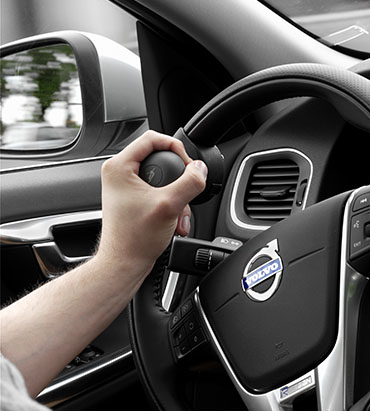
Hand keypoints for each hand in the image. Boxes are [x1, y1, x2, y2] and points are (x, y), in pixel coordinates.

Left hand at [97, 130, 206, 276]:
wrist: (125, 264)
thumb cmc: (134, 239)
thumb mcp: (169, 205)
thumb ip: (189, 183)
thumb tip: (201, 169)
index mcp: (119, 166)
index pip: (152, 138)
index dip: (175, 147)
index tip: (188, 164)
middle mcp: (119, 173)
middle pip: (160, 158)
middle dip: (180, 179)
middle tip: (187, 191)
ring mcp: (126, 187)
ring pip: (163, 178)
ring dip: (178, 197)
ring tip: (180, 215)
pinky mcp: (134, 199)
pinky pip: (160, 192)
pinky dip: (172, 205)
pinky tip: (176, 221)